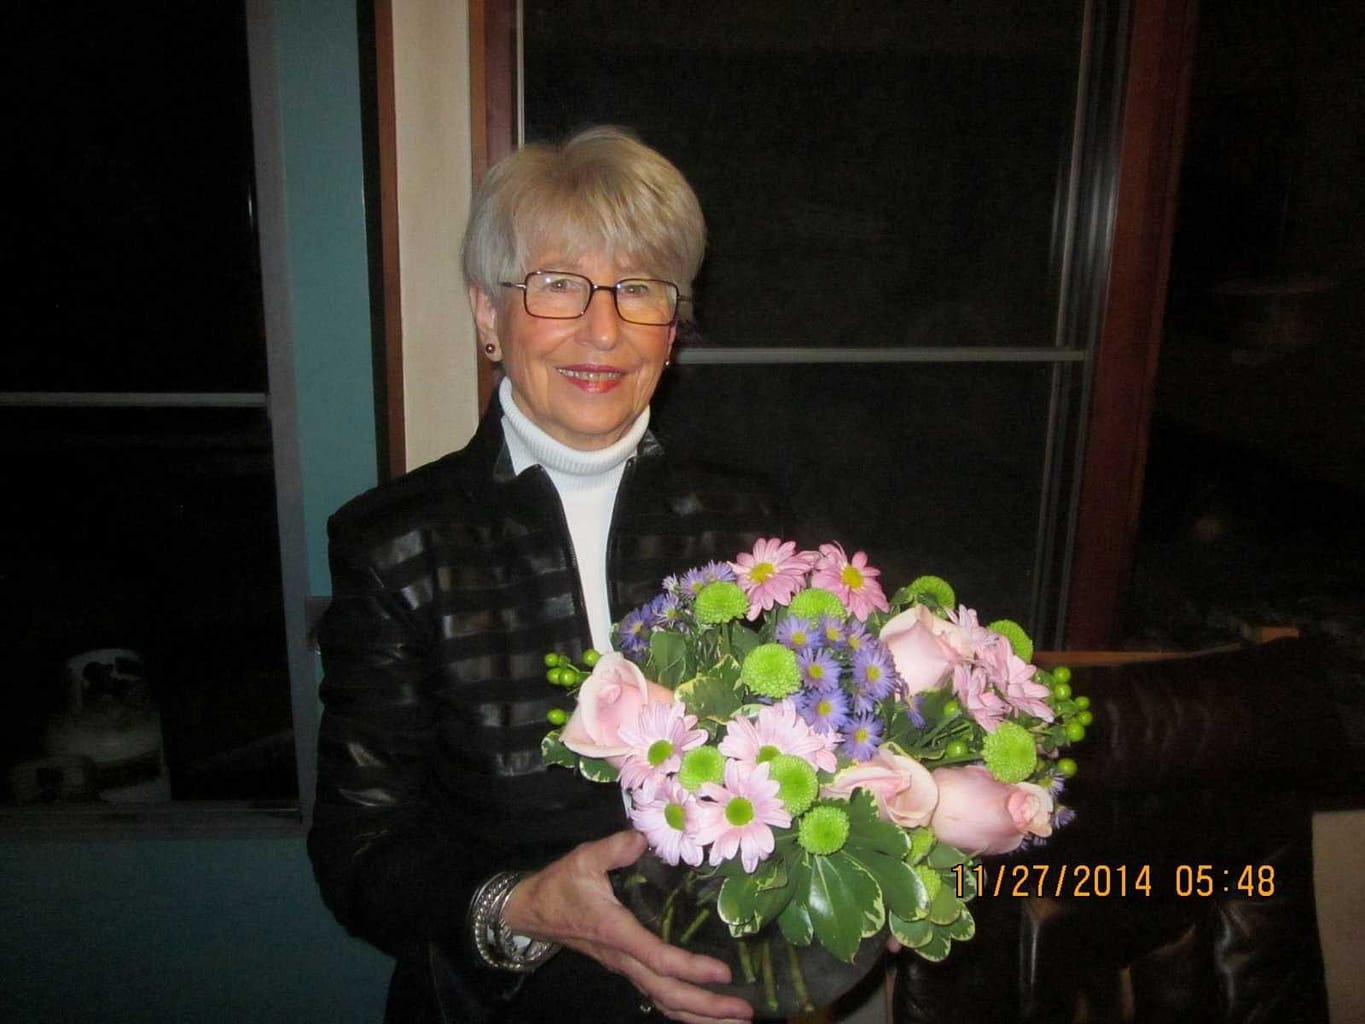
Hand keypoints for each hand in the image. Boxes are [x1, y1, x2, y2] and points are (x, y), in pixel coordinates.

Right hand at [502, 830, 753, 1022]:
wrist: (533, 910)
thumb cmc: (561, 884)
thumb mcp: (583, 858)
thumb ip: (615, 848)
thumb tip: (643, 838)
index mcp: (617, 933)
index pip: (658, 958)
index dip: (691, 968)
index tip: (723, 973)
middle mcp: (624, 958)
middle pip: (669, 994)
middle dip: (708, 1006)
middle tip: (746, 1011)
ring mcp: (626, 968)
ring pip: (665, 1002)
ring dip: (701, 1015)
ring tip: (736, 1020)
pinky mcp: (627, 967)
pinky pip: (659, 995)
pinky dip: (684, 1008)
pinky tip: (706, 1011)